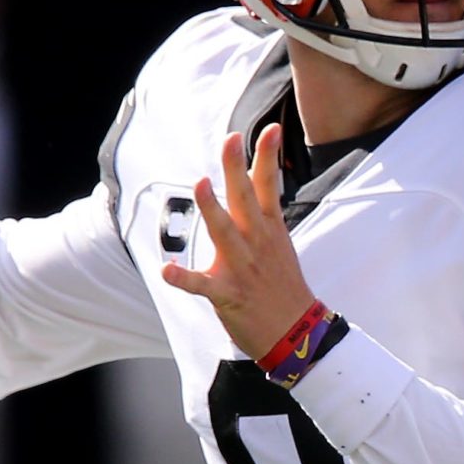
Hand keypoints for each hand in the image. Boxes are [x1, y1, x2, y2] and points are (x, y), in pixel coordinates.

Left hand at [159, 127, 322, 359]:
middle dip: (237, 168)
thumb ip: (262, 216)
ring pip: (225, 232)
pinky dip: (183, 278)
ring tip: (201, 184)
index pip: (269, 186)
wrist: (296, 334)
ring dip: (212, 208)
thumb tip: (256, 184)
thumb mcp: (280, 246)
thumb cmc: (283, 289)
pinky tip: (166, 271)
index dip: (267, 156)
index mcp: (269, 230)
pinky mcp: (227, 294)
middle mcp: (256, 243)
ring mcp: (242, 268)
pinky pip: (201, 285)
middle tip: (231, 139)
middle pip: (245, 198)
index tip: (270, 129)